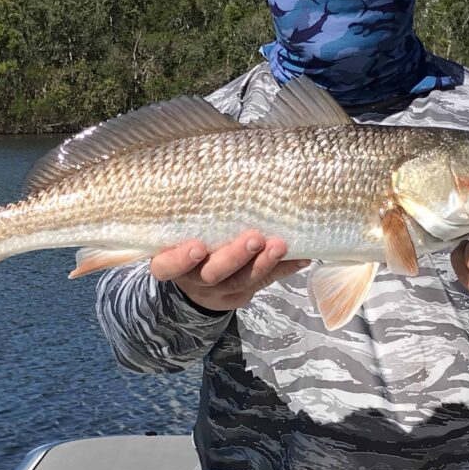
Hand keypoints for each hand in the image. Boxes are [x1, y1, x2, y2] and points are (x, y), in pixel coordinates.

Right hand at [150, 230, 309, 312]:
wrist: (195, 284)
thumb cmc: (185, 242)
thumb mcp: (178, 233)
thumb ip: (191, 216)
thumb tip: (220, 175)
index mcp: (169, 263)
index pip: (167, 267)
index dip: (180, 260)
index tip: (196, 247)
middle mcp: (193, 280)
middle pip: (212, 273)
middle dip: (234, 257)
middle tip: (254, 238)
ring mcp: (219, 290)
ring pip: (242, 281)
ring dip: (263, 263)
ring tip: (281, 245)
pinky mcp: (241, 294)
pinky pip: (264, 282)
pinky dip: (283, 269)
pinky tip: (301, 256)